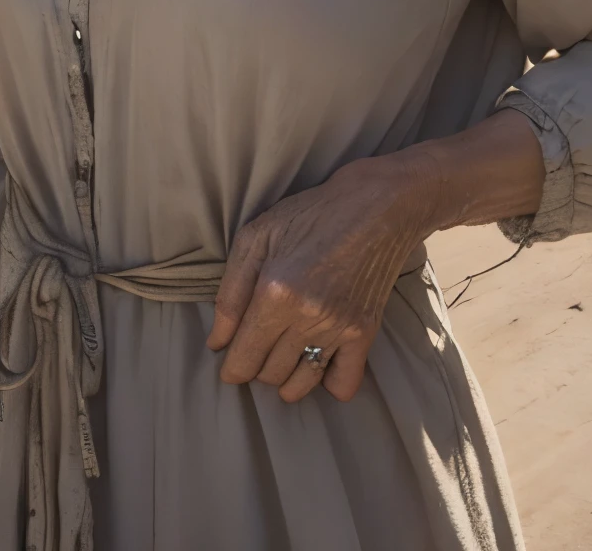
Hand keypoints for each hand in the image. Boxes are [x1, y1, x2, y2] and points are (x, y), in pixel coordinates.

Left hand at [207, 153, 436, 404]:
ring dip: (285, 378)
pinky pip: (343, 385)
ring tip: (284, 353)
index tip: (231, 359)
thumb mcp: (256, 236)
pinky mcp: (365, 333)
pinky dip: (327, 383)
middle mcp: (307, 317)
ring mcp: (339, 328)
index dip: (230, 367)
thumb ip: (230, 292)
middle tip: (259, 342)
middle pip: (268, 375)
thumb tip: (217, 343)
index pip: (243, 360)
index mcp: (275, 292)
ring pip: (300, 385)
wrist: (375, 206)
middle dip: (256, 365)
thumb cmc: (310, 215)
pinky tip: (318, 361)